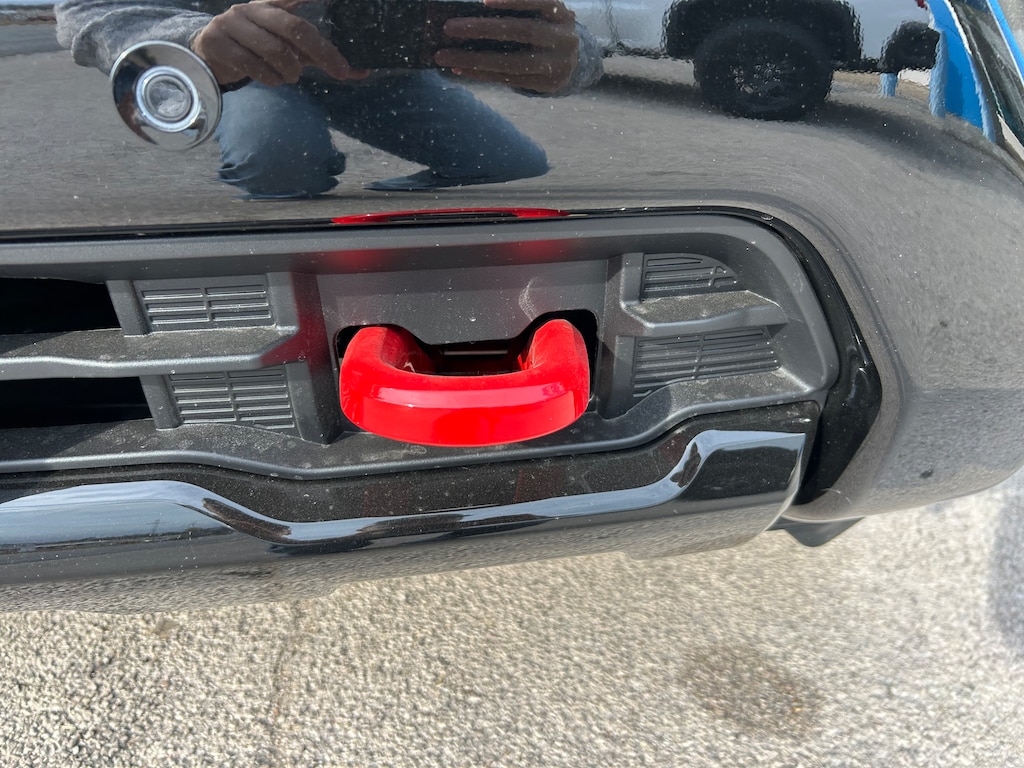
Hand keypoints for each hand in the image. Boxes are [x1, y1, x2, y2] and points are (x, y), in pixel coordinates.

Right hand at [191, 0, 366, 86]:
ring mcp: (232, 23)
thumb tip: (361, 72)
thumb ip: (320, 56)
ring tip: (291, 76)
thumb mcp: (289, 48)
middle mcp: (253, 9)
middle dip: (322, 52)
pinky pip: (253, 66)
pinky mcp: (218, 42)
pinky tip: (273, 80)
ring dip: (291, 71)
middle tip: (339, 72)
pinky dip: (270, 79)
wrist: (210, 55)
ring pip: (275, 50)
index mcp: (272, 4)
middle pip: (294, 27)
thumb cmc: (258, 49)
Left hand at [434, 0, 578, 93]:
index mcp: (561, 13)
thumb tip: (471, 11)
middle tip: (449, 27)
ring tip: (444, 56)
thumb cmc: (544, 29)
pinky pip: (507, 79)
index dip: (513, 0)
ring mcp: (557, 64)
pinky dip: (481, 74)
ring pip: (511, 63)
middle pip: (521, 32)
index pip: (539, 2)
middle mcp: (564, 38)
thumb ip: (515, 9)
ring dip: (474, 60)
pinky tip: (459, 68)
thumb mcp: (539, 14)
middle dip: (482, 29)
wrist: (573, 62)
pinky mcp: (545, 85)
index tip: (483, 0)